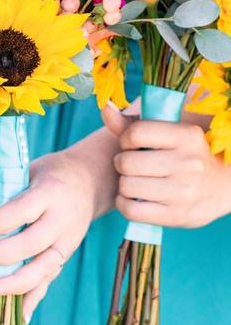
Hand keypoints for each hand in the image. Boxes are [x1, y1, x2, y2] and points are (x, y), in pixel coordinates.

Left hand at [0, 148, 99, 322]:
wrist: (90, 181)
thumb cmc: (47, 176)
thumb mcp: (25, 175)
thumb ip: (0, 197)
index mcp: (50, 194)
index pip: (20, 213)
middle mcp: (62, 220)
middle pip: (29, 245)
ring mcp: (68, 241)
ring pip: (42, 269)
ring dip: (13, 283)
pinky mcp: (67, 255)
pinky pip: (50, 279)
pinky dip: (34, 298)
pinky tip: (21, 318)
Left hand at [110, 112, 230, 227]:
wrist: (223, 187)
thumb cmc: (186, 156)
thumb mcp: (170, 134)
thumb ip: (133, 123)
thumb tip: (106, 109)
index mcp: (187, 136)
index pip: (135, 133)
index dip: (126, 140)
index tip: (133, 146)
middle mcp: (188, 163)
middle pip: (126, 162)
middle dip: (123, 164)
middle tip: (134, 167)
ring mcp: (184, 191)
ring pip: (126, 186)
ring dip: (124, 185)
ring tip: (136, 182)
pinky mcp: (176, 215)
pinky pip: (131, 210)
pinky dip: (125, 204)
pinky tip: (133, 199)